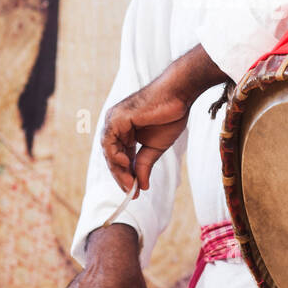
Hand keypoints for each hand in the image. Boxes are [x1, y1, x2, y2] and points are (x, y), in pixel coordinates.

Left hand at [101, 78, 190, 192]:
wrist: (179, 95)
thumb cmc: (170, 115)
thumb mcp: (155, 147)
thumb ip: (144, 164)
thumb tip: (141, 187)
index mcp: (125, 131)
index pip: (120, 157)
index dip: (126, 175)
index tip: (134, 191)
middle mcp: (116, 125)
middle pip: (112, 156)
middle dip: (121, 176)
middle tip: (130, 192)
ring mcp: (114, 120)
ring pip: (108, 150)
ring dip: (118, 169)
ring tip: (129, 184)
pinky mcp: (117, 117)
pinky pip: (109, 141)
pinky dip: (115, 155)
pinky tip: (126, 165)